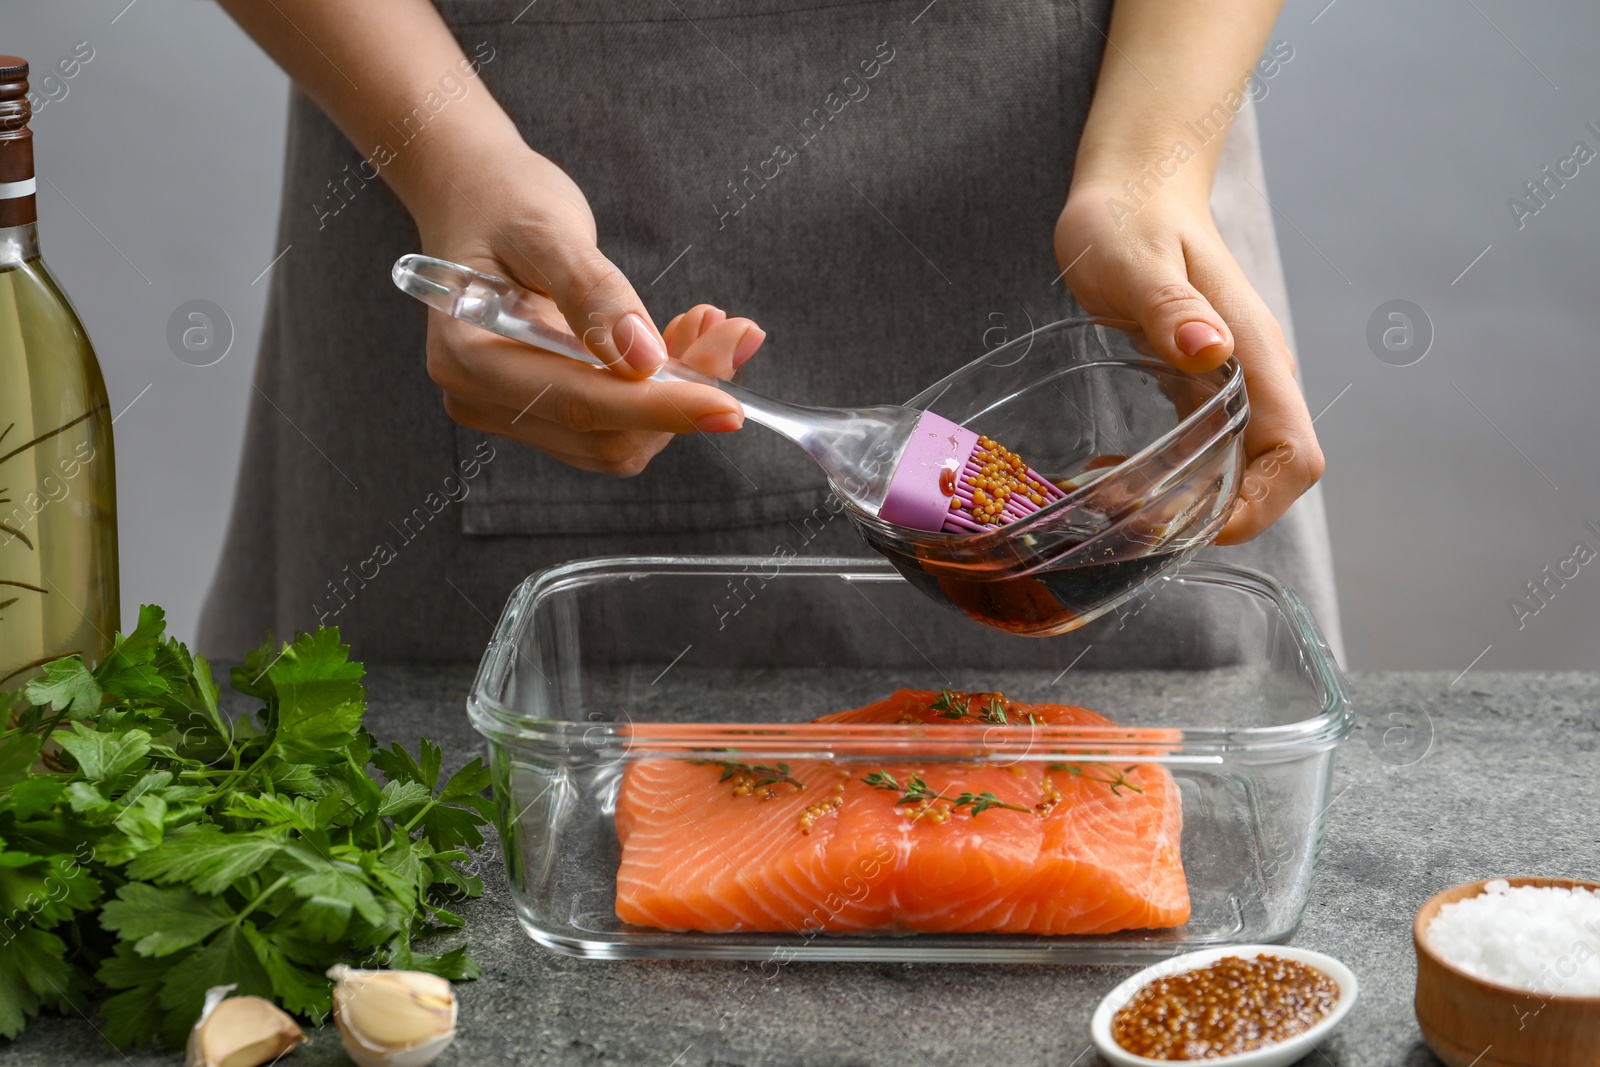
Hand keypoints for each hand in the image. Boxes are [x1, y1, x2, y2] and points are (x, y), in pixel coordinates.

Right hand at [410, 144, 765, 475]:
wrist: (477, 197)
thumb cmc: (503, 201)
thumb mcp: (548, 228)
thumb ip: (593, 293)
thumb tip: (644, 361)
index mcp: (466, 356)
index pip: (577, 405)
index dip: (659, 410)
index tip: (729, 408)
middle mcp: (479, 397)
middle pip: (605, 436)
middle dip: (680, 396)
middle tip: (734, 333)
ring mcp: (507, 411)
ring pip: (617, 439)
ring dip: (677, 393)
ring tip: (708, 327)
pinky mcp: (538, 411)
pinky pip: (613, 424)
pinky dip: (659, 392)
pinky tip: (682, 342)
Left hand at [1054, 183, 1323, 542]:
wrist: (1134, 185)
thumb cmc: (1130, 217)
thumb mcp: (1134, 260)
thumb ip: (1170, 305)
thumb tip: (1210, 350)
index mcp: (1254, 353)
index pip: (1293, 453)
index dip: (1260, 503)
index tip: (1197, 524)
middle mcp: (1254, 374)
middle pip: (1271, 474)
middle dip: (1216, 513)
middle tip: (1136, 518)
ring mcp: (1231, 380)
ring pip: (1236, 467)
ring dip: (1189, 499)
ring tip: (1118, 501)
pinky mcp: (1202, 381)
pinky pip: (1205, 448)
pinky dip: (1170, 474)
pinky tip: (1117, 471)